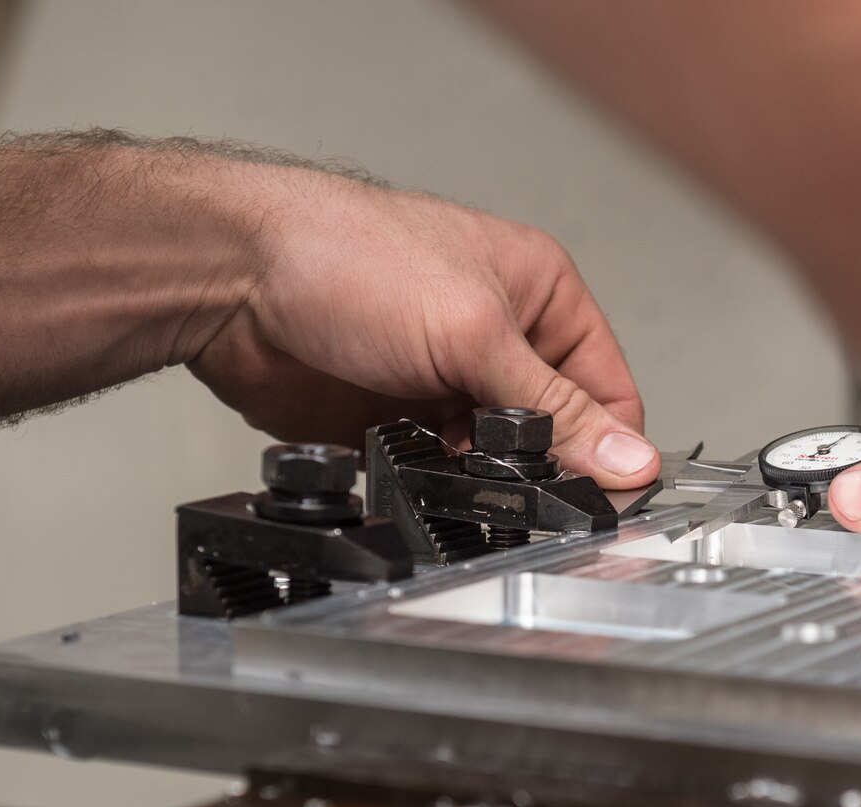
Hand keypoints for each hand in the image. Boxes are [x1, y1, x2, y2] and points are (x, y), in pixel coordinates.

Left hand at [188, 170, 658, 487]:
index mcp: (537, 292)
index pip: (606, 388)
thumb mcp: (474, 333)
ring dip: (479, 479)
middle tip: (522, 487)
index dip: (610, 445)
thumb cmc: (343, 256)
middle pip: (552, 433)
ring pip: (491, 461)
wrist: (232, 280)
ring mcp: (442, 381)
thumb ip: (553, 408)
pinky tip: (415, 475)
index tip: (606, 495)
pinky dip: (431, 486)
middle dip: (540, 466)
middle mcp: (495, 337)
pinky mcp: (394, 421)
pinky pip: (434, 474)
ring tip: (453, 467)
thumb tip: (629, 457)